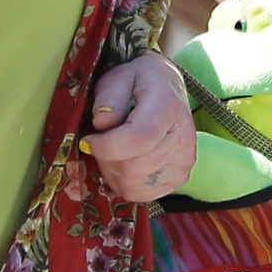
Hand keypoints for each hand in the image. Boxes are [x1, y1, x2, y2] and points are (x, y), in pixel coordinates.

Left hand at [83, 54, 194, 201]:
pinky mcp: (179, 179)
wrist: (167, 88)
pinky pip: (140, 195)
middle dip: (105, 158)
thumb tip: (102, 123)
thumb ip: (109, 98)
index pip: (138, 139)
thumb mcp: (119, 76)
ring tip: (114, 150)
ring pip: (131, 186)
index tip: (89, 139)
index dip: (106, 146)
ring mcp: (183, 163)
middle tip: (101, 141)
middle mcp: (183, 140)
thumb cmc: (139, 82)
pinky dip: (123, 183)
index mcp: (169, 108)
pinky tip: (124, 162)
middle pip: (131, 168)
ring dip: (112, 172)